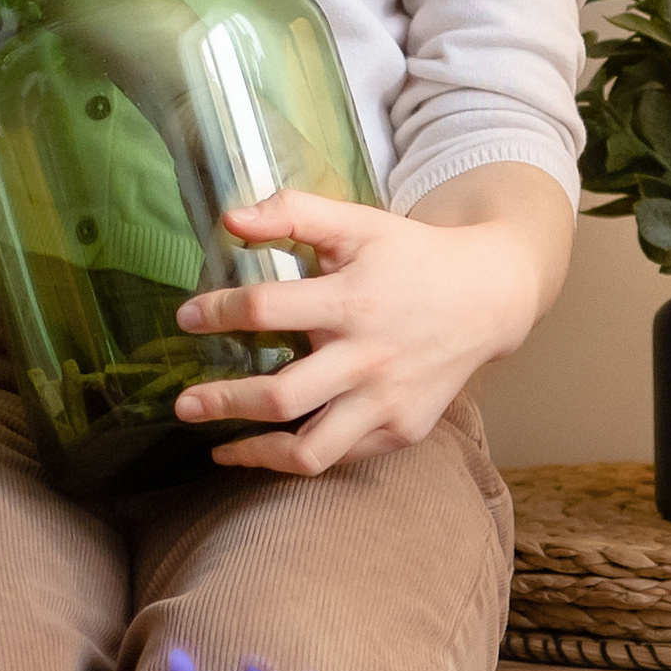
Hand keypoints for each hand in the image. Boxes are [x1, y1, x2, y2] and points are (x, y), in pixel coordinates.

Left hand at [170, 172, 570, 476]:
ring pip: (312, 450)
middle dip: (223, 402)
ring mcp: (388, 402)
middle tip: (183, 403)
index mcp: (353, 301)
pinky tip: (268, 449)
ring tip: (219, 449)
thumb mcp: (356, 222)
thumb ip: (293, 212)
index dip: (218, 313)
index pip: (267, 309)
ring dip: (256, 453)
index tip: (186, 318)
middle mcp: (370, 358)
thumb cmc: (410, 257)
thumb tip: (230, 218)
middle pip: (281, 396)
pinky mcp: (402, 430)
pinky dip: (299, 458)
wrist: (487, 298)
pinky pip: (341, 458)